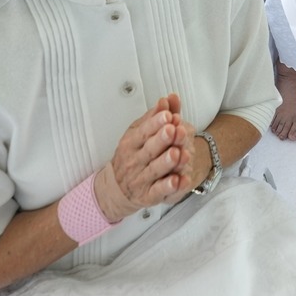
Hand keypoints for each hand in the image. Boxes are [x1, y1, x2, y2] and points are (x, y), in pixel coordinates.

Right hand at [93, 97, 193, 221]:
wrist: (115, 188)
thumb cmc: (132, 155)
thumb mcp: (139, 133)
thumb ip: (155, 116)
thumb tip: (168, 99)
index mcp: (131, 143)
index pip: (143, 132)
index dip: (155, 123)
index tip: (168, 115)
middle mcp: (135, 161)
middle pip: (149, 150)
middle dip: (162, 140)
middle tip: (174, 130)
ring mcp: (141, 179)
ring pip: (155, 170)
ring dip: (167, 162)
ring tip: (178, 153)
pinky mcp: (148, 195)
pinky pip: (158, 191)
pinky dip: (168, 187)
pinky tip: (179, 180)